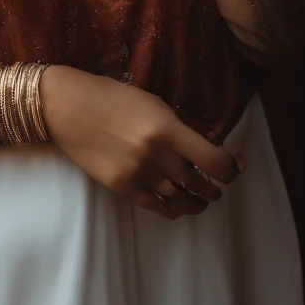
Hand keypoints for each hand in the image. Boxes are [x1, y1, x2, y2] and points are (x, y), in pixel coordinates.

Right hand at [39, 64, 242, 219]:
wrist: (68, 107)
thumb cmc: (112, 97)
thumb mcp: (154, 104)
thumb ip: (179, 127)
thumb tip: (205, 146)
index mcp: (168, 129)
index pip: (216, 161)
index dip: (232, 168)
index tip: (236, 166)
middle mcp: (157, 156)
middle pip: (201, 184)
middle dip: (214, 188)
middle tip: (217, 186)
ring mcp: (139, 175)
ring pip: (182, 200)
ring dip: (197, 201)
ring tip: (201, 198)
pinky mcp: (122, 188)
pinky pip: (157, 207)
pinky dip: (173, 208)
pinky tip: (177, 204)